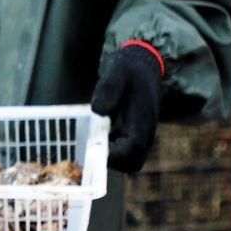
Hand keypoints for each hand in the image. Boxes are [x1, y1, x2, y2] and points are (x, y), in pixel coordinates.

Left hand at [91, 43, 164, 173]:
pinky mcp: (131, 134)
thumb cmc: (128, 68)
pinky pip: (122, 153)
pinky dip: (107, 151)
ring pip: (127, 161)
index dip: (116, 156)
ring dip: (108, 158)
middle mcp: (144, 131)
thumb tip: (98, 110)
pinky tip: (90, 138)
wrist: (140, 67)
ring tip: (86, 143)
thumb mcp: (117, 70)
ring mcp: (139, 135)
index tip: (95, 151)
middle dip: (111, 163)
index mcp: (143, 119)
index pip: (134, 148)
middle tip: (88, 149)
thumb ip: (109, 87)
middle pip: (133, 163)